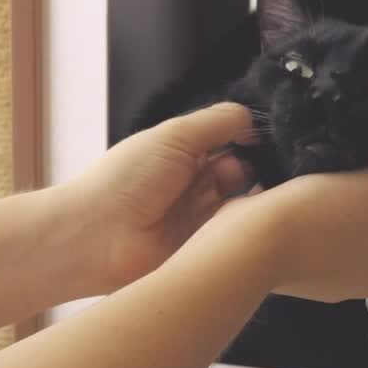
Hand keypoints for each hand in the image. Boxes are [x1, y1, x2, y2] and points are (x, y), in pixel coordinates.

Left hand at [59, 103, 258, 294]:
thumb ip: (217, 122)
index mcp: (181, 151)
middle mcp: (192, 182)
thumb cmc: (123, 181)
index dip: (250, 136)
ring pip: (245, 200)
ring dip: (254, 196)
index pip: (229, 138)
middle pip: (243, 168)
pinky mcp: (205, 247)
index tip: (271, 137)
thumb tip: (254, 120)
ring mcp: (199, 215)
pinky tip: (250, 218)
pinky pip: (238, 233)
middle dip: (257, 166)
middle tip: (256, 168)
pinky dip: (247, 225)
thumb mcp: (173, 136)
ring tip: (252, 193)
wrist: (95, 238)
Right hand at [199, 147, 367, 302]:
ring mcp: (346, 278)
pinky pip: (334, 237)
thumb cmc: (321, 216)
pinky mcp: (313, 273)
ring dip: (355, 203)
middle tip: (361, 170)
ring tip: (332, 180)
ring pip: (367, 227)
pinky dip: (327, 219)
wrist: (251, 246)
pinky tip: (307, 202)